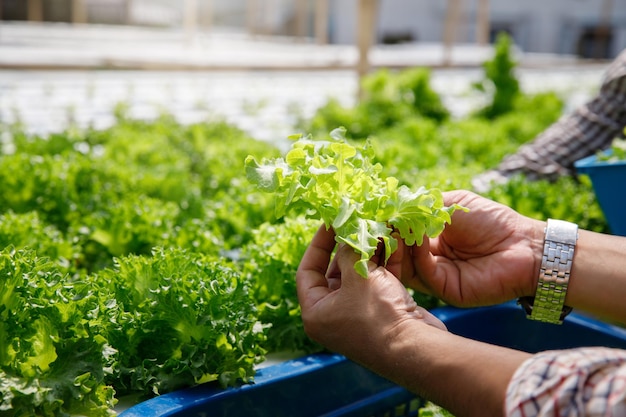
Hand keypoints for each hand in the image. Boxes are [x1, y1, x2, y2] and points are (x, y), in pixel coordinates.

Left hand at [296, 225, 445, 365]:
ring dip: (372, 251)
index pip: (307, 271)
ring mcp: (360, 315)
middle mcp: (334, 315)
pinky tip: (395, 241)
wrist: (416, 348)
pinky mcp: (383, 312)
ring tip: (380, 226)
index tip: (331, 222)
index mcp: (316, 312)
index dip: (318, 243)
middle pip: (337, 270)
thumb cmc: (377, 314)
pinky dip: (386, 263)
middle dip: (351, 245)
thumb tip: (348, 234)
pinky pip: (380, 282)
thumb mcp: (357, 275)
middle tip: (361, 222)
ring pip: (361, 274)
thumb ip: (349, 250)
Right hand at [391, 190, 544, 306]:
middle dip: (386, 240)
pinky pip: (423, 274)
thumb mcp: (452, 205)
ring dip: (396, 248)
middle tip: (376, 227)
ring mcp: (436, 276)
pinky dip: (417, 255)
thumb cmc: (491, 220)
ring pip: (404, 267)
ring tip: (393, 231)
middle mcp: (429, 259)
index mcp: (430, 240)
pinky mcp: (445, 290)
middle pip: (396, 254)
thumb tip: (389, 212)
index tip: (373, 216)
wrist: (524, 245)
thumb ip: (421, 208)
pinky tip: (419, 240)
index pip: (399, 236)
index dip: (387, 227)